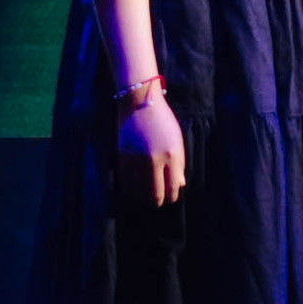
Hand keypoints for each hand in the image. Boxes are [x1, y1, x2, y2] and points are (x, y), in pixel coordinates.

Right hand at [119, 81, 188, 206]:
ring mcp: (137, 159)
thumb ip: (179, 164)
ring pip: (139, 191)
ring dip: (143, 196)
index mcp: (172, 155)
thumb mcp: (176, 141)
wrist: (140, 102)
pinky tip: (134, 187)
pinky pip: (125, 182)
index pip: (173, 187)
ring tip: (145, 194)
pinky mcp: (123, 157)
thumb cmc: (162, 121)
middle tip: (158, 201)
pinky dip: (130, 188)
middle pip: (156, 194)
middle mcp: (155, 159)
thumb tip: (180, 185)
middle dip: (158, 201)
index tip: (170, 197)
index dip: (171, 197)